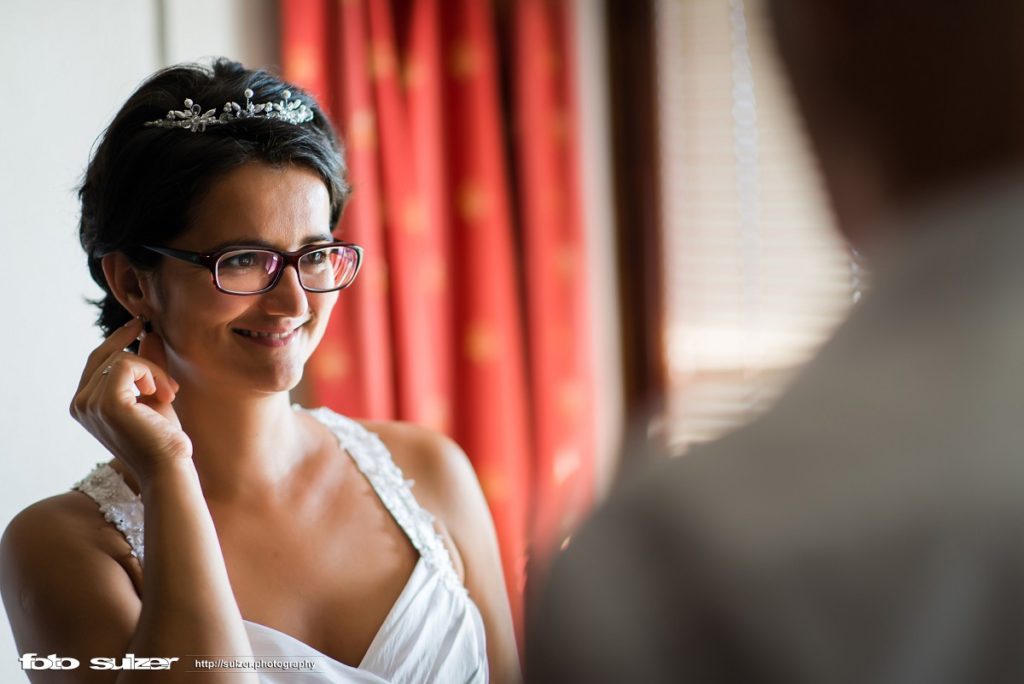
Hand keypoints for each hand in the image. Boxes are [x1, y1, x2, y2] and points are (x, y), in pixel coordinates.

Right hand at [71, 318, 191, 484]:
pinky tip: (162, 393)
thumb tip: (149, 333)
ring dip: (154, 372)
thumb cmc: (163, 438)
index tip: (140, 323)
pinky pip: (126, 364)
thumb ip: (148, 365)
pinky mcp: (106, 403)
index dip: (118, 339)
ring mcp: (89, 404)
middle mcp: (80, 404)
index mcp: (84, 404)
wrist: (169, 466)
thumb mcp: (154, 394)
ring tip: (171, 394)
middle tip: (170, 378)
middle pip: (106, 355)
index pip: (97, 360)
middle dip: (142, 358)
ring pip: (122, 359)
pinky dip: (151, 373)